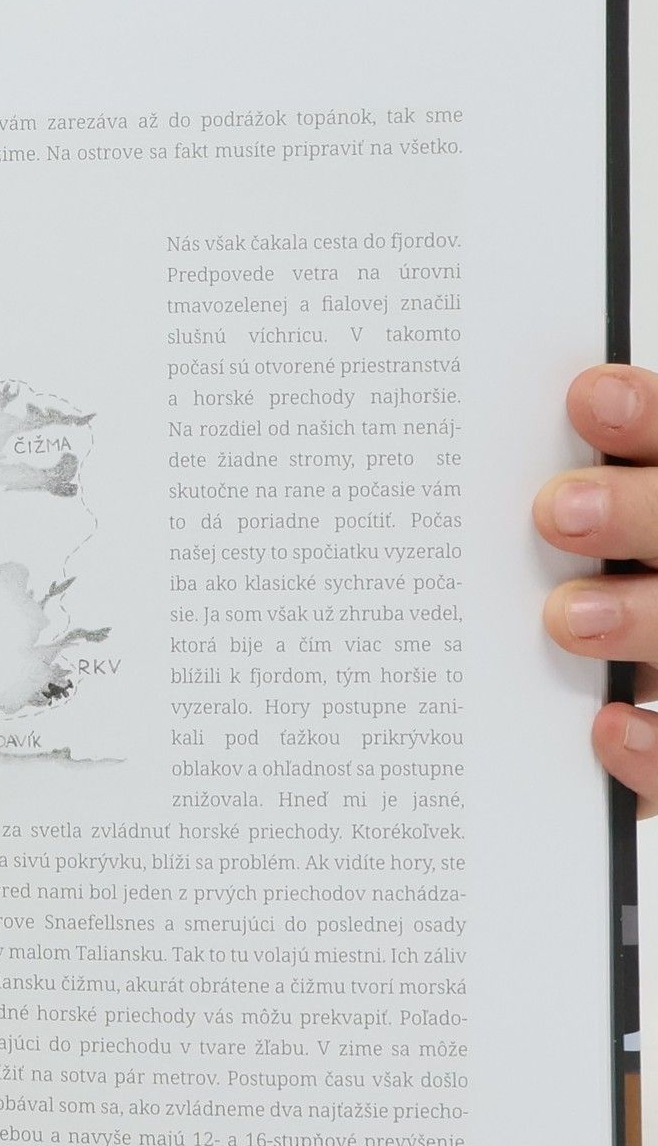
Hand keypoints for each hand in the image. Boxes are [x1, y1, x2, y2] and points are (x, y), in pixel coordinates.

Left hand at [537, 364, 657, 814]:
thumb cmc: (561, 575)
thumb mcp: (559, 524)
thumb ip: (554, 493)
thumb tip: (503, 435)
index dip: (648, 417)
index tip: (587, 397)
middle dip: (640, 514)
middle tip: (558, 511)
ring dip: (643, 619)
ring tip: (566, 618)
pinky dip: (652, 747)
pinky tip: (603, 728)